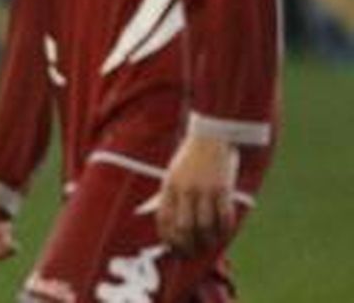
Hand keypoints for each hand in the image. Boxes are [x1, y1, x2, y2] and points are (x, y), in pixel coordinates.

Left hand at [156, 134, 238, 254]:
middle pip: (184, 227)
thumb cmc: (191, 157)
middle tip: (190, 253)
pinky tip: (223, 233)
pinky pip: (224, 216)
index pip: (164, 219)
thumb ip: (172, 195)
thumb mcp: (174, 174)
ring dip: (206, 241)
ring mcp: (205, 190)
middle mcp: (185, 190)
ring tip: (208, 246)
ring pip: (204, 226)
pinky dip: (224, 228)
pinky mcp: (223, 189)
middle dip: (186, 245)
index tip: (171, 248)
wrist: (212, 136)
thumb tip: (170, 221)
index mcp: (169, 186)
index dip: (167, 237)